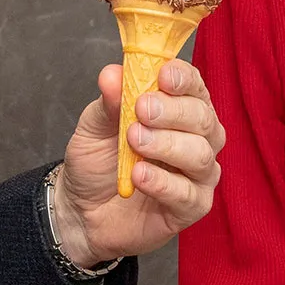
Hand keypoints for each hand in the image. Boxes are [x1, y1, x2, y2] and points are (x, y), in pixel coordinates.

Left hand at [53, 59, 224, 265]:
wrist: (82, 210)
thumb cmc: (97, 163)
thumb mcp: (94, 126)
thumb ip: (109, 102)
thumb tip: (112, 74)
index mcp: (178, 109)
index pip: (193, 86)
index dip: (183, 78)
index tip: (163, 75)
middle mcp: (196, 138)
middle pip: (203, 117)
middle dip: (173, 111)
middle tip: (142, 110)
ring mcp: (198, 173)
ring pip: (200, 154)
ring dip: (166, 144)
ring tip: (134, 141)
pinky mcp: (192, 206)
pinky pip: (189, 194)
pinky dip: (163, 182)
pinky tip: (139, 175)